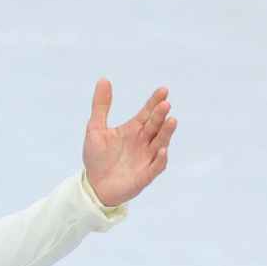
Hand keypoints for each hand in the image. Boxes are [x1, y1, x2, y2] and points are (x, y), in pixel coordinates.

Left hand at [82, 79, 175, 206]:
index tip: (163, 91)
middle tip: (165, 104)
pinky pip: (156, 166)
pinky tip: (162, 150)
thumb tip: (103, 80)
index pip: (148, 113)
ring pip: (160, 142)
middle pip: (155, 125)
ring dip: (166, 132)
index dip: (155, 102)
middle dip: (160, 115)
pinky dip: (161, 158)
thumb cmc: (97, 157)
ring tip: (171, 120)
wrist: (94, 185)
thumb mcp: (95, 129)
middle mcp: (143, 141)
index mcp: (134, 129)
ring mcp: (147, 157)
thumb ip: (101, 106)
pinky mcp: (146, 174)